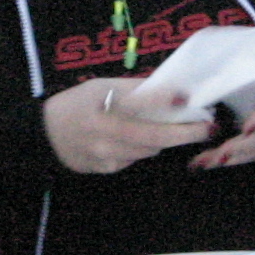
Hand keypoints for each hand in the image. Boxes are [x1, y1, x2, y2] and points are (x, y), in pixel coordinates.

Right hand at [43, 78, 216, 176]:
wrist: (45, 135)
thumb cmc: (78, 103)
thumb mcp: (100, 86)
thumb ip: (133, 89)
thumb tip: (172, 90)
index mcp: (100, 103)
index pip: (136, 101)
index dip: (163, 100)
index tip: (187, 97)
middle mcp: (103, 131)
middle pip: (153, 135)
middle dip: (185, 132)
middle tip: (208, 126)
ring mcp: (105, 154)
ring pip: (149, 149)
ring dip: (165, 139)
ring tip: (175, 128)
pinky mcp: (106, 168)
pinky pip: (135, 158)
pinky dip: (143, 148)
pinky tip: (135, 139)